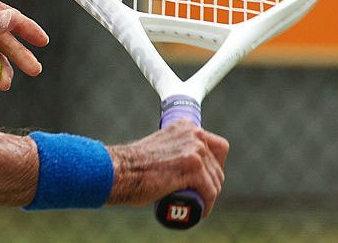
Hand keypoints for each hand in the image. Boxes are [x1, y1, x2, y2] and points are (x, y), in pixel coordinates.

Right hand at [106, 121, 229, 216]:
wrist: (119, 171)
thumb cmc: (134, 165)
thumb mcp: (161, 146)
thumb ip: (174, 147)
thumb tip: (183, 162)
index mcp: (186, 127)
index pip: (219, 147)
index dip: (215, 165)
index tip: (206, 177)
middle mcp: (193, 135)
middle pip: (218, 167)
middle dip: (211, 184)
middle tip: (197, 195)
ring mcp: (194, 151)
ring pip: (215, 181)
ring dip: (208, 197)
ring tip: (196, 205)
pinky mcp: (193, 168)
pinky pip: (210, 192)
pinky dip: (207, 205)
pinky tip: (200, 211)